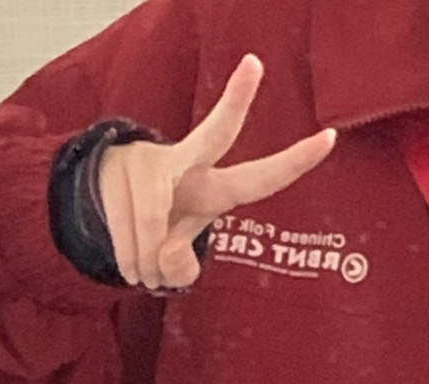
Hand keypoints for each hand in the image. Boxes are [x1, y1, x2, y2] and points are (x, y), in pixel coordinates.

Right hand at [100, 55, 335, 291]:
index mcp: (212, 188)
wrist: (100, 208)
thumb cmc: (154, 233)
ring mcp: (151, 159)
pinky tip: (131, 267)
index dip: (294, 163)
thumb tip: (166, 259)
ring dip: (147, 262)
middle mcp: (186, 162)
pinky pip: (128, 228)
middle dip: (237, 100)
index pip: (258, 177)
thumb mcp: (175, 258)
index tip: (329, 137)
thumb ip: (180, 265)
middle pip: (215, 132)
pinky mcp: (117, 166)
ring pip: (154, 222)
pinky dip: (130, 259)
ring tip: (145, 275)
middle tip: (255, 63)